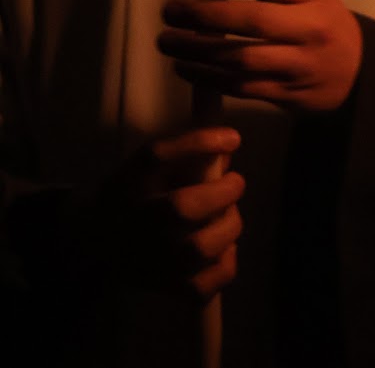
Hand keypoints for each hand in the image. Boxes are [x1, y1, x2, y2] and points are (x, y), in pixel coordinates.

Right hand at [80, 127, 244, 301]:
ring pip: (199, 248)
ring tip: (227, 218)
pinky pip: (203, 285)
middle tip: (234, 184)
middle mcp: (136, 221)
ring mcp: (149, 259)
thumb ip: (184, 152)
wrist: (89, 240)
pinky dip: (224, 267)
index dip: (199, 143)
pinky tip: (224, 251)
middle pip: (182, 207)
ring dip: (228, 227)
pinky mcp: (163, 287)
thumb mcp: (145, 166)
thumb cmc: (131, 194)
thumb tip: (230, 143)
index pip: (155, 156)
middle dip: (223, 192)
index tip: (234, 139)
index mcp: (128, 184)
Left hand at [158, 0, 362, 111]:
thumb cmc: (319, 20)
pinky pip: (243, 87)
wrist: (356, 70)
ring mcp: (301, 66)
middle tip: (170, 13)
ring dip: (198, 51)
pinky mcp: (288, 95)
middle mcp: (312, 30)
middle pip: (254, 23)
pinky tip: (186, 67)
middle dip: (206, 16)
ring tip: (167, 42)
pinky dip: (209, 78)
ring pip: (243, 59)